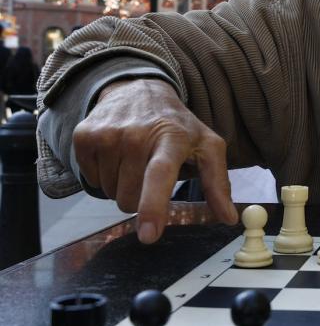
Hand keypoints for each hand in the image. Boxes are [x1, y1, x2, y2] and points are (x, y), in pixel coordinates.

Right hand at [73, 78, 236, 243]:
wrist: (137, 90)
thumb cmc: (178, 126)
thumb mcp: (207, 146)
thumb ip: (218, 183)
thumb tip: (229, 218)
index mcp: (172, 138)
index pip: (159, 176)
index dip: (153, 207)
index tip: (149, 236)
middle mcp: (136, 135)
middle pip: (129, 198)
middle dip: (140, 200)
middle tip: (150, 175)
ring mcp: (107, 134)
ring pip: (110, 192)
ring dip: (123, 186)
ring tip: (135, 162)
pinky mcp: (84, 136)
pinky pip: (92, 180)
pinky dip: (105, 176)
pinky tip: (117, 155)